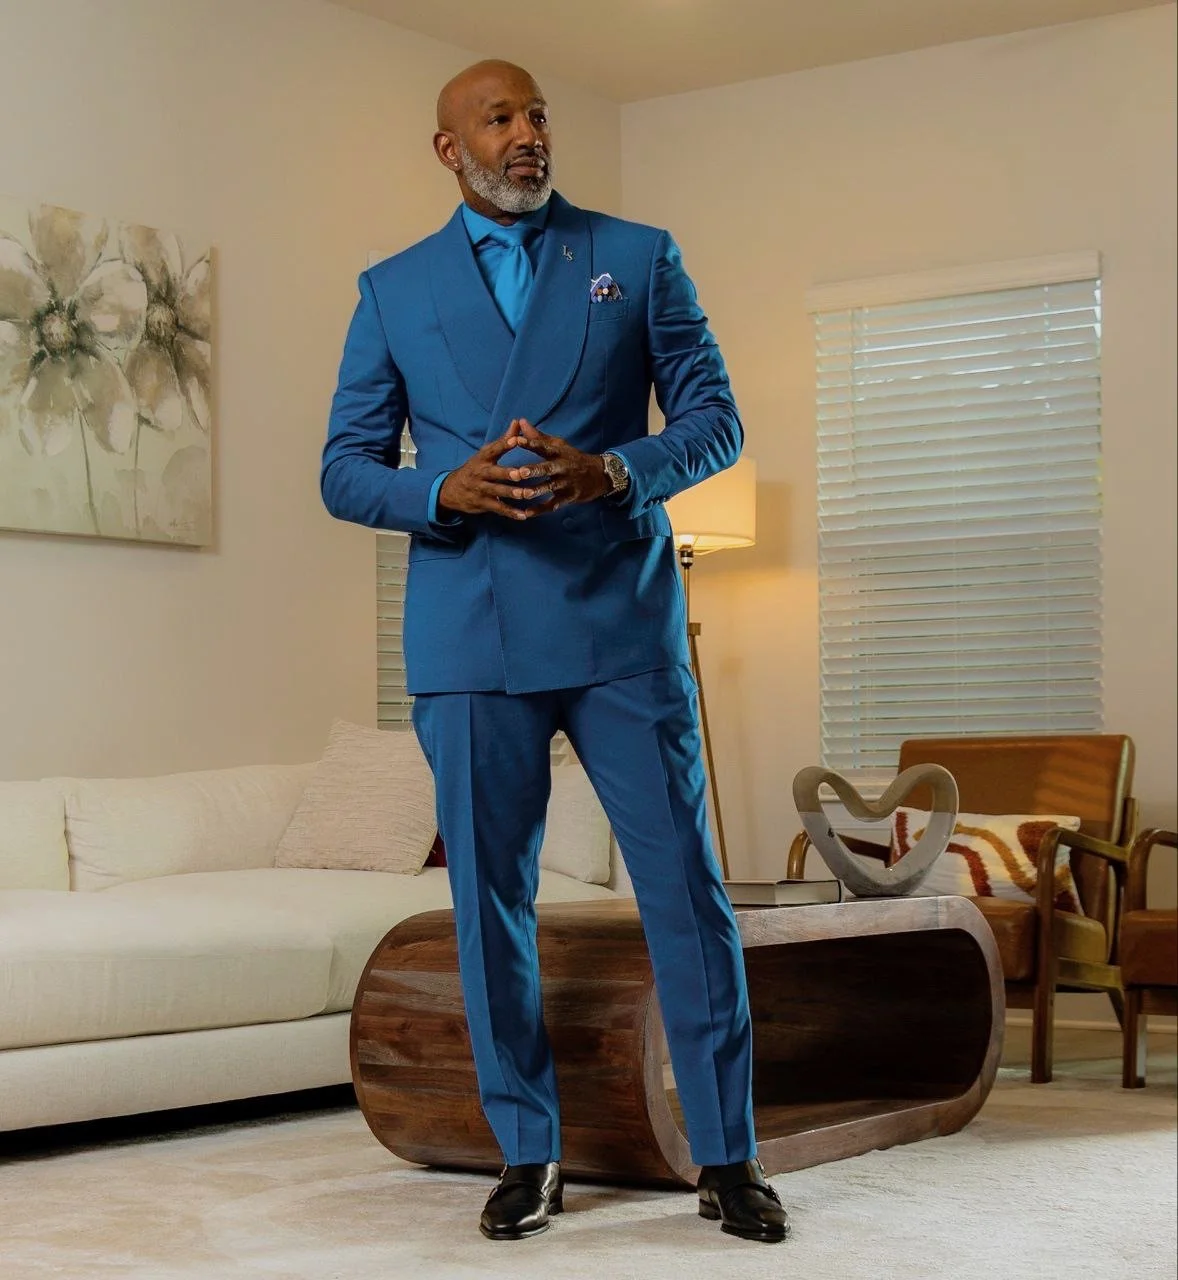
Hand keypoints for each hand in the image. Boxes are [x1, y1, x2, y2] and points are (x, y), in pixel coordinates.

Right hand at [437, 430, 554, 520]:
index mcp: (483, 458)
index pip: (494, 449)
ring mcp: (481, 489)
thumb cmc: (476, 468)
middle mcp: (481, 473)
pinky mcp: (483, 503)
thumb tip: (518, 421)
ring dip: (513, 493)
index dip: (505, 444)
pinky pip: (498, 508)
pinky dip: (511, 513)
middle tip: (522, 473)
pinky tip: (523, 515)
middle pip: (495, 473)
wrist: (452, 490)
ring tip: (527, 494)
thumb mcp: (486, 453)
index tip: (517, 439)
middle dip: (509, 473)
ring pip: (498, 492)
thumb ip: (504, 440)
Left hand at [501, 419, 610, 509]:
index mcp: (558, 452)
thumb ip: (538, 436)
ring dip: (536, 491)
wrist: (599, 474)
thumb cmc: (572, 458)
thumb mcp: (558, 445)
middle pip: (546, 468)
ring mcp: (566, 482)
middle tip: (519, 472)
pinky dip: (540, 509)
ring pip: (549, 487)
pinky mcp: (569, 496)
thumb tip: (521, 421)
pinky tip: (527, 513)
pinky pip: (553, 504)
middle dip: (532, 470)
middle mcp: (562, 467)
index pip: (542, 445)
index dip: (529, 442)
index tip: (515, 440)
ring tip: (523, 494)